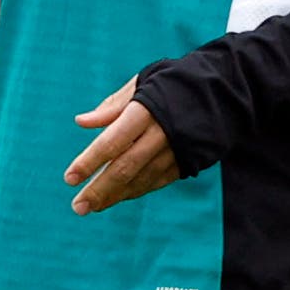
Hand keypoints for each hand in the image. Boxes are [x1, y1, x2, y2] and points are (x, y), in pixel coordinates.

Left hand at [63, 77, 178, 215]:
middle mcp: (161, 135)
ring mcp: (176, 151)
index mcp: (145, 111)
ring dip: (115, 195)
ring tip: (91, 206)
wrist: (221, 92)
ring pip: (142, 179)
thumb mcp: (141, 83)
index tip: (68, 179)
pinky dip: (136, 191)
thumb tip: (80, 122)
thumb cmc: (170, 83)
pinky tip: (117, 197)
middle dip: (99, 189)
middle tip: (77, 206)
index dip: (89, 161)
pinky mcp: (187, 162)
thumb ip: (111, 106)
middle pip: (125, 167)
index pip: (112, 141)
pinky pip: (158, 181)